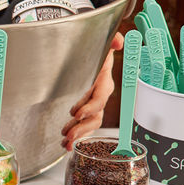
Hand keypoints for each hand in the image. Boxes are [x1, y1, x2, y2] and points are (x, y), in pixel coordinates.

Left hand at [61, 32, 124, 150]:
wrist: (85, 54)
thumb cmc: (92, 51)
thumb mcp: (101, 44)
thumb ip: (110, 41)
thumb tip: (118, 40)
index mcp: (104, 81)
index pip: (99, 97)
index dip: (89, 106)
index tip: (75, 113)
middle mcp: (100, 95)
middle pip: (96, 115)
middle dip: (82, 127)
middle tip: (67, 134)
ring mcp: (93, 105)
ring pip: (90, 124)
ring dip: (78, 134)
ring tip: (65, 143)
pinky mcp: (85, 111)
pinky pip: (84, 126)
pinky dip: (75, 136)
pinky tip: (65, 144)